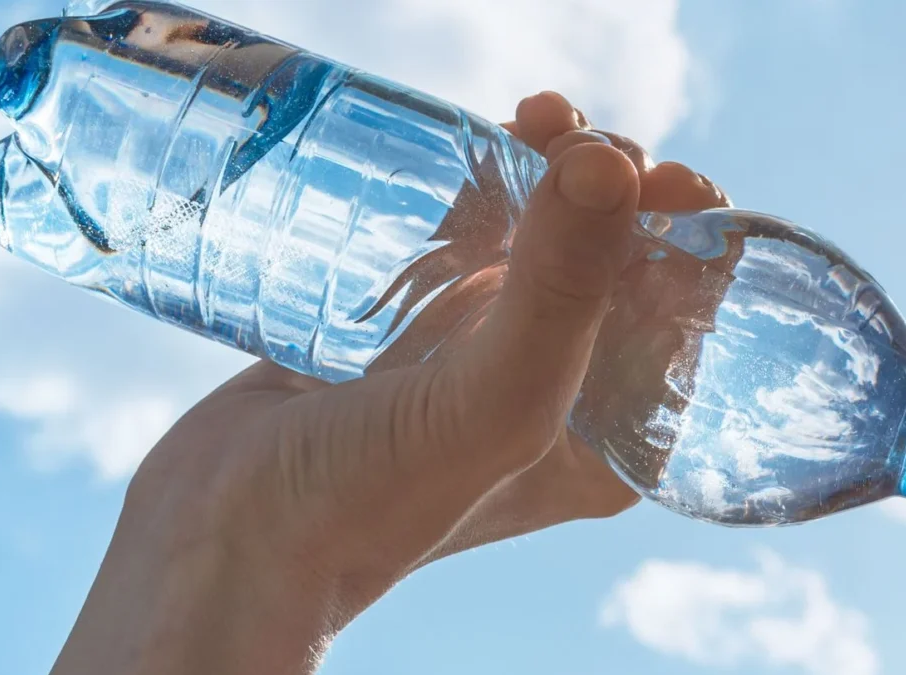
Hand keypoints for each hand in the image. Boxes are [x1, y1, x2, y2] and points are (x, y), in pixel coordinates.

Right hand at [49, 91, 728, 674]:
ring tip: (530, 118)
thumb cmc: (362, 506)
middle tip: (571, 136)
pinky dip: (479, 185)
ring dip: (550, 169)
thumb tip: (614, 161)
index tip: (654, 174)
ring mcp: (476, 354)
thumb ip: (560, 292)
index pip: (684, 313)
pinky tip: (476, 146)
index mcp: (608, 433)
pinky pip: (465, 238)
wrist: (218, 541)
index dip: (687, 233)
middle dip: (612, 184)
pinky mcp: (409, 326)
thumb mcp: (490, 406)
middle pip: (613, 261)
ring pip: (538, 237)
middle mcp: (553, 391)